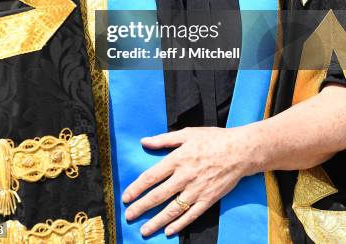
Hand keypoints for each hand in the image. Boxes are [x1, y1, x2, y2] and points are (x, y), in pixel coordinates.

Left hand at [122, 126, 256, 236]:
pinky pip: (190, 215)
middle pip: (158, 195)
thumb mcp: (187, 133)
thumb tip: (143, 141)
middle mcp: (184, 177)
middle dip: (141, 207)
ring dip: (156, 221)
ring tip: (144, 230)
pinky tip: (168, 231)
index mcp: (177, 159)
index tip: (126, 197)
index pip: (151, 176)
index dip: (137, 188)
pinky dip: (178, 225)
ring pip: (172, 209)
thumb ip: (163, 139)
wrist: (240, 151)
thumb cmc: (213, 139)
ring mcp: (196, 190)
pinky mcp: (208, 199)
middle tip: (128, 216)